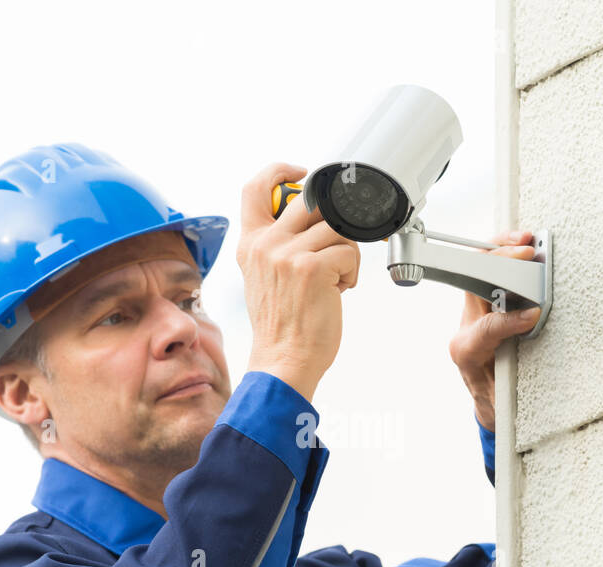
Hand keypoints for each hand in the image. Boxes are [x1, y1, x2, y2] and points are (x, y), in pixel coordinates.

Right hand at [236, 162, 360, 403]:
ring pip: (336, 227)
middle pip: (309, 201)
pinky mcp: (312, 267)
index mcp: (251, 244)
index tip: (301, 173)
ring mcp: (288, 254)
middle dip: (332, 223)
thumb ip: (279, 246)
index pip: (255, 188)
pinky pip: (348, 253)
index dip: (280, 171)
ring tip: (335, 279)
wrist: (284, 360)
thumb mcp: (266, 278)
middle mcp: (265, 244)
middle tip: (336, 247)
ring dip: (345, 253)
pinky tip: (338, 293)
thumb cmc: (283, 325)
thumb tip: (313, 222)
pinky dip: (351, 274)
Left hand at [448, 229, 541, 431]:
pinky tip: (523, 247)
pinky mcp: (483, 307)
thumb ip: (516, 367)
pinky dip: (506, 257)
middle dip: (499, 264)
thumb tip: (531, 328)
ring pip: (479, 272)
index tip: (535, 314)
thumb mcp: (507, 394)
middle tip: (527, 253)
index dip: (511, 320)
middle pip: (475, 283)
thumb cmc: (498, 399)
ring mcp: (473, 315)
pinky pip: (489, 274)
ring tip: (526, 241)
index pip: (487, 326)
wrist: (489, 406)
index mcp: (467, 351)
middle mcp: (466, 327)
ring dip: (502, 252)